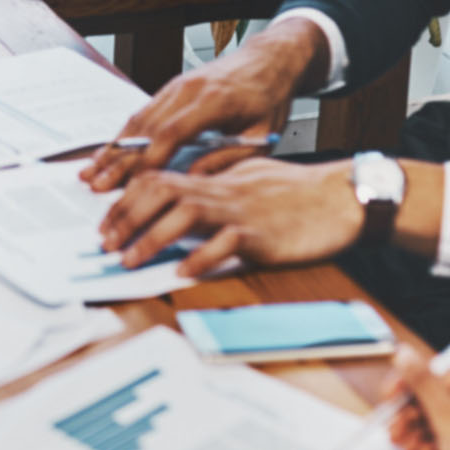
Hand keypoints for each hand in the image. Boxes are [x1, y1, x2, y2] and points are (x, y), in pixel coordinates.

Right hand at [80, 22, 323, 191]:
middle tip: (96, 185)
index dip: (150, 158)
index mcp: (215, 100)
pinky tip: (107, 153)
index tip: (132, 184)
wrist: (269, 59)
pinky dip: (122, 135)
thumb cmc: (270, 100)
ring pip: (137, 120)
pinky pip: (141, 113)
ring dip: (113, 149)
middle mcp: (188, 89)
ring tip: (91, 174)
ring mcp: (176, 86)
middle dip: (119, 159)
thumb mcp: (264, 135)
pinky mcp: (170, 88)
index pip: (174, 131)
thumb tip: (194, 180)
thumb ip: (231, 158)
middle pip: (146, 127)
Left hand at [98, 160, 361, 274]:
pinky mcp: (262, 235)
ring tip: (129, 259)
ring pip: (186, 215)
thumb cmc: (301, 193)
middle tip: (105, 243)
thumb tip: (189, 188)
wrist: (344, 198)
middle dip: (127, 217)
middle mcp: (223, 190)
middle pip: (162, 192)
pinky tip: (182, 272)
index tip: (107, 222)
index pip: (162, 179)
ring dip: (152, 238)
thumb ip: (220, 180)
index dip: (128, 199)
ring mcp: (242, 211)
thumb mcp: (252, 178)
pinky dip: (201, 258)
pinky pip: (225, 244)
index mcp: (219, 178)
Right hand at [383, 344, 449, 449]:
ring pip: (432, 422)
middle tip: (392, 426)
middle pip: (432, 399)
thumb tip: (404, 352)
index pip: (438, 374)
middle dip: (408, 413)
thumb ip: (423, 384)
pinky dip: (425, 446)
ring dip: (413, 431)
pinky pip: (439, 441)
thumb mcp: (449, 418)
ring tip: (403, 443)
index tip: (389, 394)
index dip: (410, 382)